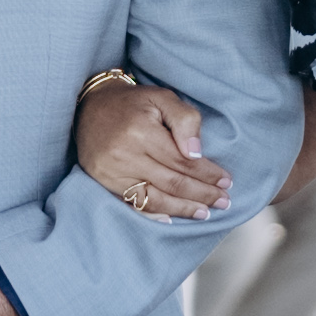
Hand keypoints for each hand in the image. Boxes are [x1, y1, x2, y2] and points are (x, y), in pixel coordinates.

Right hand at [76, 78, 228, 225]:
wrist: (89, 106)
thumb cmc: (132, 103)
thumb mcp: (162, 97)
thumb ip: (184, 119)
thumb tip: (196, 152)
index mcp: (143, 132)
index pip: (183, 161)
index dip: (208, 174)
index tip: (226, 180)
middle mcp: (126, 155)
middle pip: (173, 183)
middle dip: (202, 194)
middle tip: (223, 200)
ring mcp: (113, 172)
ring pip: (156, 199)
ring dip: (183, 209)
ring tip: (204, 212)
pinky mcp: (105, 182)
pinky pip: (133, 204)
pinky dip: (154, 214)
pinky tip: (171, 218)